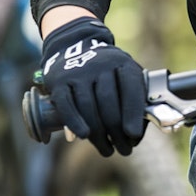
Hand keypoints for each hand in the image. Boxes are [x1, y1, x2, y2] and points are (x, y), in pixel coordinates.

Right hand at [38, 17, 146, 156]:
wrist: (73, 46)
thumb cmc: (107, 72)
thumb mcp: (125, 75)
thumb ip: (135, 99)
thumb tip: (136, 135)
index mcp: (122, 64)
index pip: (131, 90)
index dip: (132, 115)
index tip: (133, 136)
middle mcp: (101, 65)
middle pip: (109, 104)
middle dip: (117, 132)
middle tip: (123, 149)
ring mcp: (78, 72)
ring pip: (89, 108)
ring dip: (98, 134)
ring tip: (107, 149)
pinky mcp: (59, 80)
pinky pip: (67, 105)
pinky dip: (74, 122)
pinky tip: (83, 136)